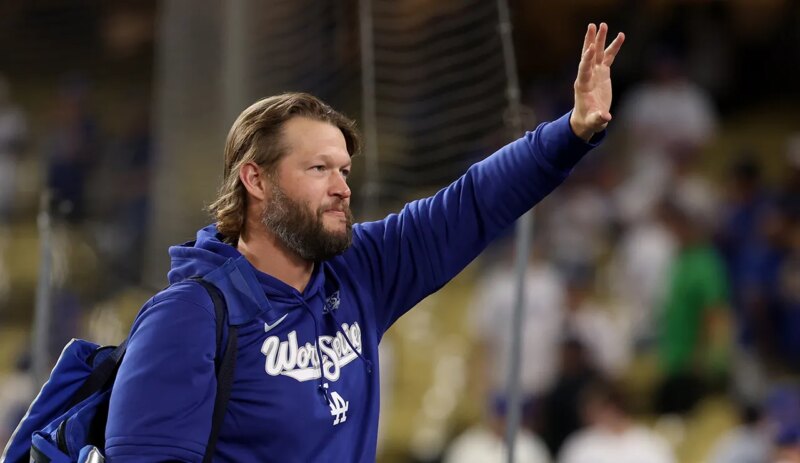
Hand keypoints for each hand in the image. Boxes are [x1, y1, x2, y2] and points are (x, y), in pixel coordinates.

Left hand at [570, 23, 624, 140]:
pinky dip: (614, 47)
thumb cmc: (589, 120)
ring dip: (600, 39)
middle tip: (592, 26)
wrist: (588, 119)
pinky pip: (608, 57)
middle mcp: (587, 76)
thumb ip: (598, 118)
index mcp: (583, 85)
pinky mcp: (603, 73)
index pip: (584, 69)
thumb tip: (606, 117)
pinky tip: (621, 35)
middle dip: (590, 41)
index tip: (590, 49)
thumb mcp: (594, 121)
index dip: (586, 60)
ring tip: (603, 25)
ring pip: (597, 53)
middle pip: (588, 55)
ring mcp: (595, 73)